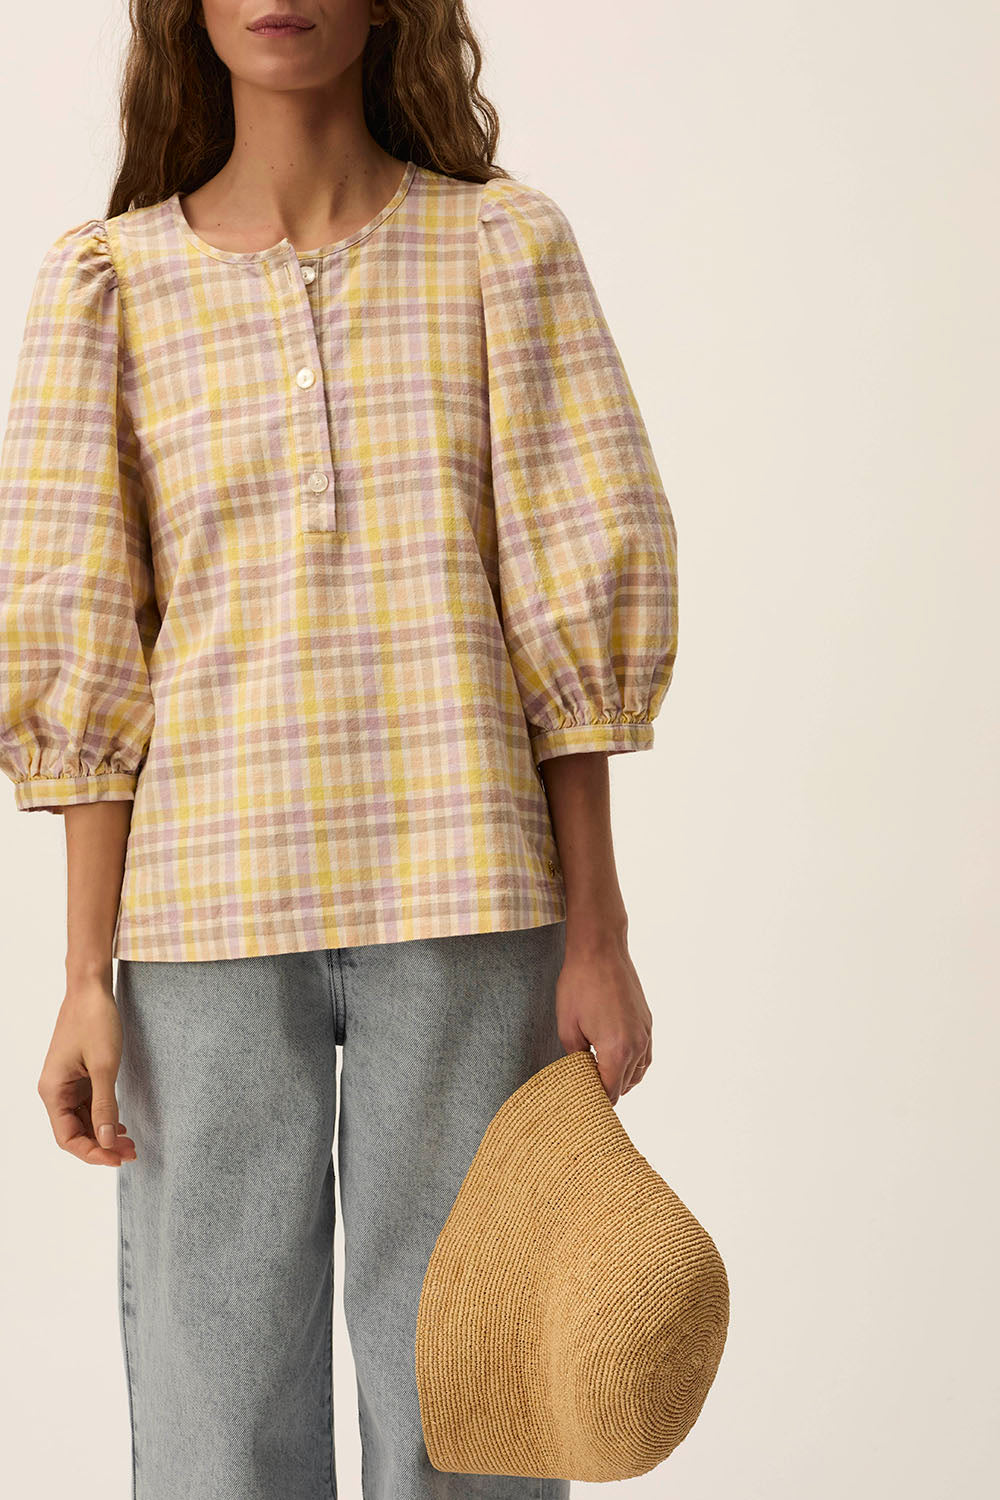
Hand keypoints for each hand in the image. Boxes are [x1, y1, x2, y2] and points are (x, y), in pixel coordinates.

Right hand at [37, 974, 136, 1165]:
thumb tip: (105, 1141)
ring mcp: (67, 1083)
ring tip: (131, 1143)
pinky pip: (88, 1105)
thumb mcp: (104, 1066)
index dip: (92, 1153)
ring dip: (104, 1134)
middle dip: (101, 1146)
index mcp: (53, 1091)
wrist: (91, 988)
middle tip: (132, 1153)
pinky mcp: (79, 1076)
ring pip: (83, 1120)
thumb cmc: (95, 1021)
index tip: (118, 1159)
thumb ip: (105, 1106)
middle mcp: (56, 1090)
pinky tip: (120, 1125)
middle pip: (75, 1132)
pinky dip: (104, 1118)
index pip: (68, 1137)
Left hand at [555, 932, 652, 1103]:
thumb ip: (576, 1059)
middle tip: (583, 1090)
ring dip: (621, 1080)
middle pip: (625, 1086)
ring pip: (638, 1073)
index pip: (610, 1093)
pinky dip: (633, 1065)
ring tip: (599, 1078)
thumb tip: (580, 1075)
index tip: (580, 1103)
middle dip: (606, 1091)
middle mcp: (637, 1045)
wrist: (600, 949)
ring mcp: (646, 1033)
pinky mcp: (647, 1022)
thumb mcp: (567, 1027)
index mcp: (617, 1051)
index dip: (593, 1102)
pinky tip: (616, 1060)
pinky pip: (644, 1055)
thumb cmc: (579, 985)